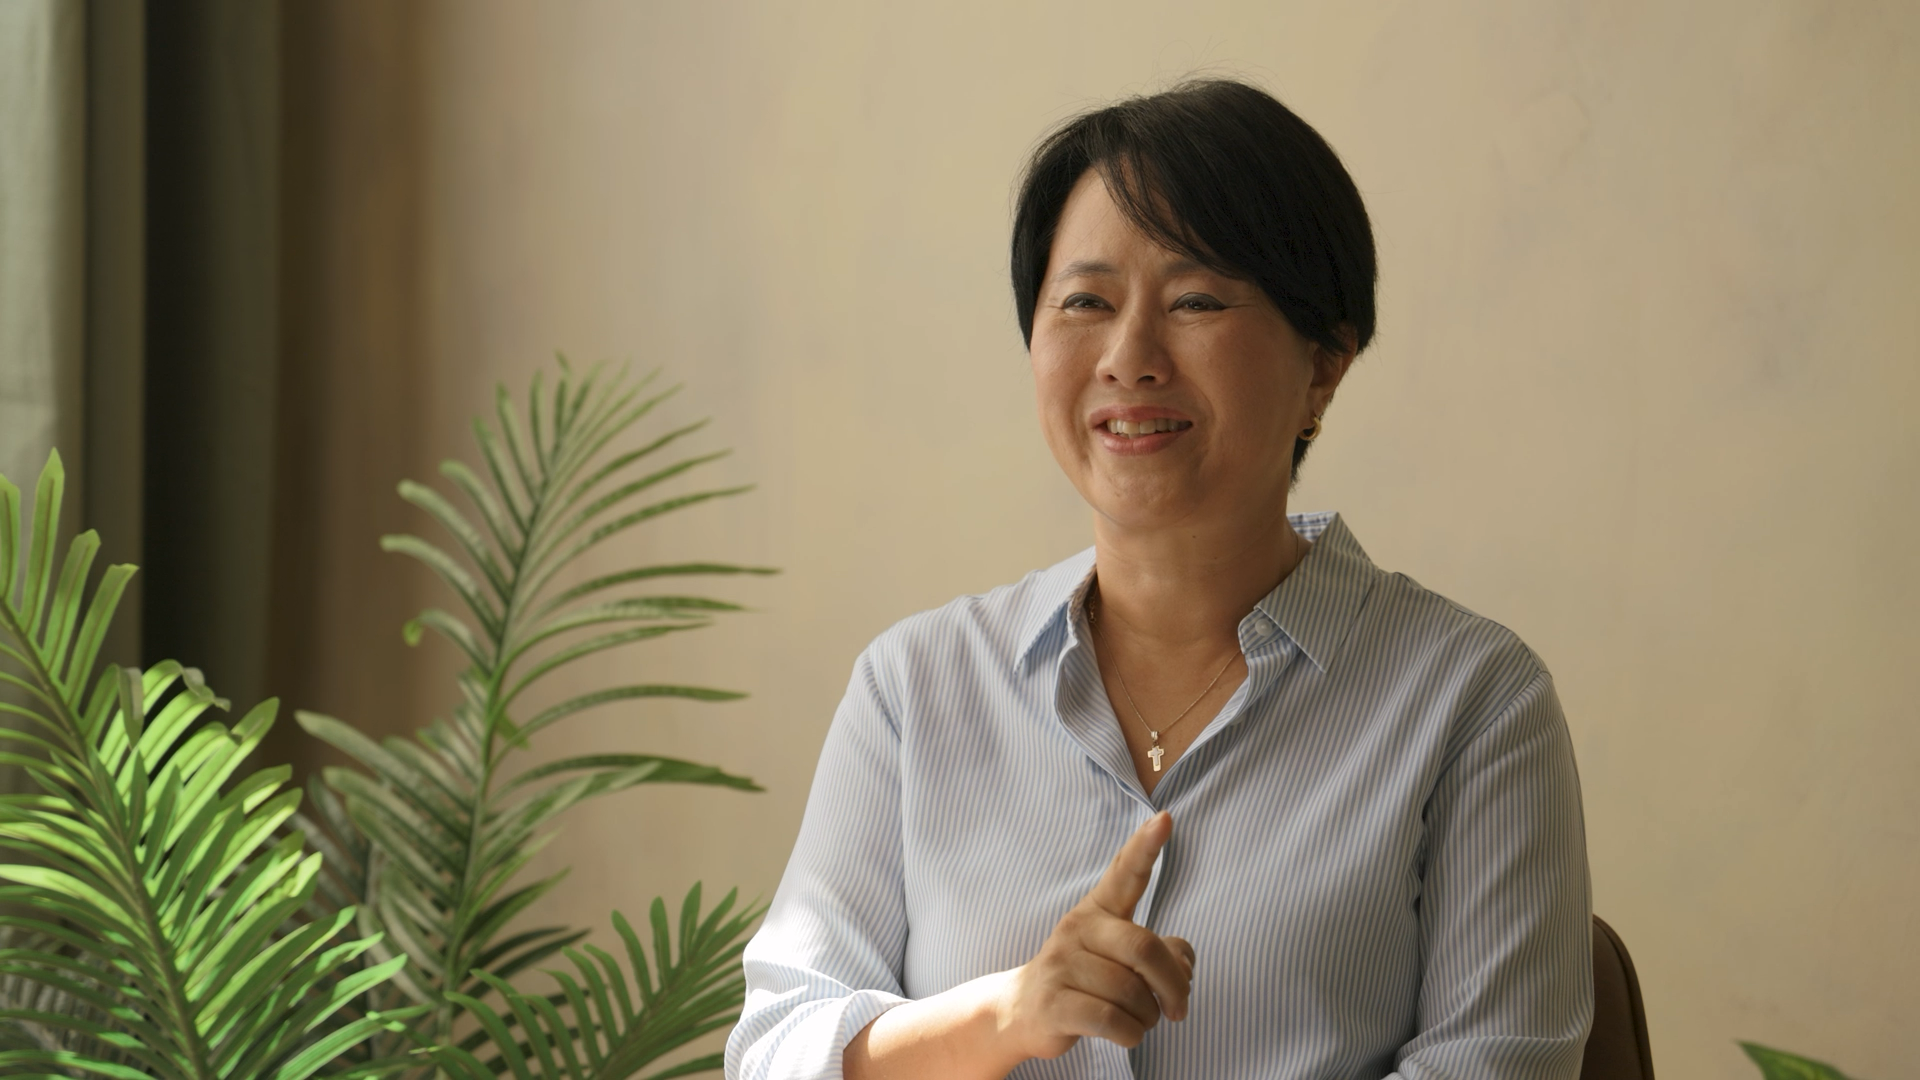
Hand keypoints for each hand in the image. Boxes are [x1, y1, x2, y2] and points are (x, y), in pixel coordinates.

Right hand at [994, 811, 1194, 1059]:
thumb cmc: (1084, 980)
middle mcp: (1078, 930)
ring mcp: (1062, 966)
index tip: (1167, 818)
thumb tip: (1183, 965)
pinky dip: (1132, 1033)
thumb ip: (1161, 954)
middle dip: (1173, 985)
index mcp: (1098, 911)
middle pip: (1144, 949)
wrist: (1019, 1011)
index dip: (1146, 846)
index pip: (1124, 872)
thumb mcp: (1122, 961)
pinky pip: (1112, 1020)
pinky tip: (1128, 1033)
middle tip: (1179, 1008)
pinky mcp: (1054, 1003)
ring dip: (1149, 1016)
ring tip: (1141, 1019)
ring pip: (1131, 993)